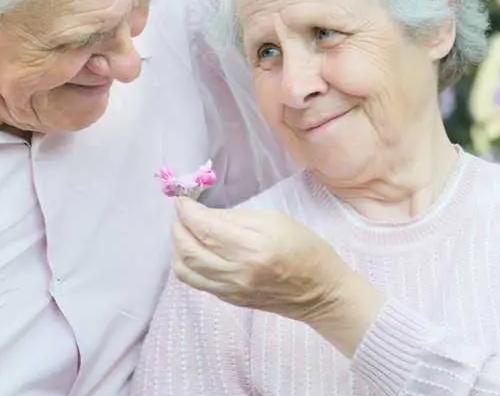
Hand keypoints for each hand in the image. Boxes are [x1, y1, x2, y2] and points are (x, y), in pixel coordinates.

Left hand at [170, 198, 369, 325]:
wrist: (322, 293)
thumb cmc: (305, 248)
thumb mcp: (274, 219)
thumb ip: (235, 216)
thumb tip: (204, 214)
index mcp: (253, 248)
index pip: (205, 228)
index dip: (186, 212)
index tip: (181, 200)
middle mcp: (238, 272)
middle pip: (188, 249)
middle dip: (177, 227)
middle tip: (181, 213)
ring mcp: (231, 290)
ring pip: (185, 269)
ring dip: (177, 246)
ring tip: (184, 231)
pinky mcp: (229, 300)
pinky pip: (196, 282)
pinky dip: (187, 263)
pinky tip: (194, 250)